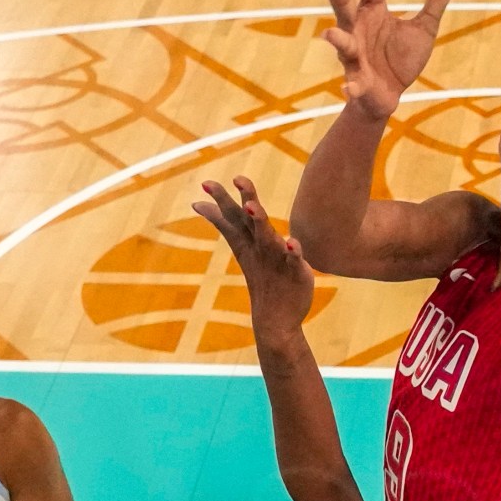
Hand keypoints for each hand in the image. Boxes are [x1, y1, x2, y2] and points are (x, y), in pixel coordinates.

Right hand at [192, 177, 314, 335]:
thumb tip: (207, 212)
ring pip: (266, 236)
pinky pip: (293, 259)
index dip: (220, 200)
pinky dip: (292, 250)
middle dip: (240, 200)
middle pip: (247, 221)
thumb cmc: (262, 280)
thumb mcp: (244, 251)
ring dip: (259, 220)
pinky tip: (292, 241)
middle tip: (235, 180)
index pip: (231, 218)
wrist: (276, 320)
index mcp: (247, 243)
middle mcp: (259, 248)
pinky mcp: (295, 271)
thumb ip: (231, 228)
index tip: (205, 183)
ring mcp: (275, 259)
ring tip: (251, 206)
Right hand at [311, 0, 456, 118]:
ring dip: (336, 39)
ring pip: (341, 42)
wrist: (388, 97)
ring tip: (329, 36)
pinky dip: (351, 86)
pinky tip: (350, 88)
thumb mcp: (425, 26)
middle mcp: (357, 27)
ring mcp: (353, 53)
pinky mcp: (357, 80)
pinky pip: (353, 82)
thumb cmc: (400, 60)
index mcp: (373, 10)